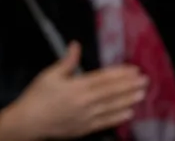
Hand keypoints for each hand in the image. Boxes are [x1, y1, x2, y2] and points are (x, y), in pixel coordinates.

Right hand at [0, 42, 148, 140]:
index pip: (103, 79)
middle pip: (111, 92)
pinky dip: (118, 117)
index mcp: (76, 87)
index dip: (120, 74)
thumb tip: (76, 45)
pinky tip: (129, 113)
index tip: (133, 69)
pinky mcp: (85, 128)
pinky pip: (106, 122)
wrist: (29, 121)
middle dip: (129, 85)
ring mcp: (86, 117)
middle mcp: (85, 102)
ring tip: (141, 94)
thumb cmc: (37, 96)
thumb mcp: (49, 74)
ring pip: (112, 107)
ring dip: (128, 100)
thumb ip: (66, 61)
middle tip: (145, 80)